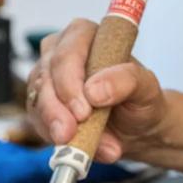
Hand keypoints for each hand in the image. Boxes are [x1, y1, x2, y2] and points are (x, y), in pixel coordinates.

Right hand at [27, 18, 178, 162]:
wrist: (137, 127)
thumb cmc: (141, 99)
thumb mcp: (146, 87)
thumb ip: (125, 81)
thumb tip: (94, 91)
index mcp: (84, 35)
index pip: (67, 52)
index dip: (70, 81)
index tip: (83, 110)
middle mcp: (60, 52)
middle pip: (46, 76)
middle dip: (56, 109)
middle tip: (70, 134)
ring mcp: (47, 78)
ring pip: (37, 100)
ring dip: (54, 126)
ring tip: (79, 147)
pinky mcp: (40, 104)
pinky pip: (37, 120)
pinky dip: (52, 136)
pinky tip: (73, 146)